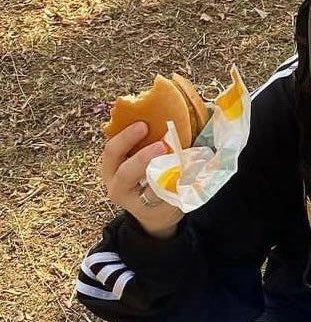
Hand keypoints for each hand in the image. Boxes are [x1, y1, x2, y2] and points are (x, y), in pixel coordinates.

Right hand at [101, 122, 183, 238]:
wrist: (155, 213)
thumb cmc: (146, 176)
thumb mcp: (137, 159)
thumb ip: (145, 141)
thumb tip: (169, 107)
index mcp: (111, 168)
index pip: (111, 151)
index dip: (125, 137)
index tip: (143, 124)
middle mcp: (118, 187)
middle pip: (125, 172)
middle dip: (142, 157)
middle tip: (161, 145)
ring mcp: (136, 204)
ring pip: (147, 191)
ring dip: (164, 175)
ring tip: (178, 162)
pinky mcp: (156, 213)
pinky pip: (167, 200)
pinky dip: (178, 187)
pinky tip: (188, 176)